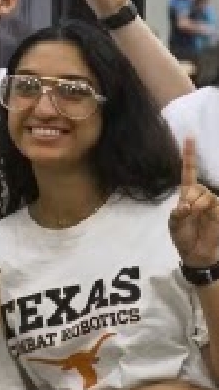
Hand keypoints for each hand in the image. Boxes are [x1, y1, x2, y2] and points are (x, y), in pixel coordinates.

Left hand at [169, 137, 218, 268]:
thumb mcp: (174, 224)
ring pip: (206, 194)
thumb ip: (177, 214)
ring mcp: (212, 203)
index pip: (188, 171)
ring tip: (195, 216)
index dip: (189, 155)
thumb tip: (185, 206)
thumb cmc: (183, 237)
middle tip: (187, 212)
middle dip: (189, 198)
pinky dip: (206, 209)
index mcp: (186, 194)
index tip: (189, 136)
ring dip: (197, 205)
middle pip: (196, 185)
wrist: (196, 253)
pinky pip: (215, 203)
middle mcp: (200, 196)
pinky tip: (204, 216)